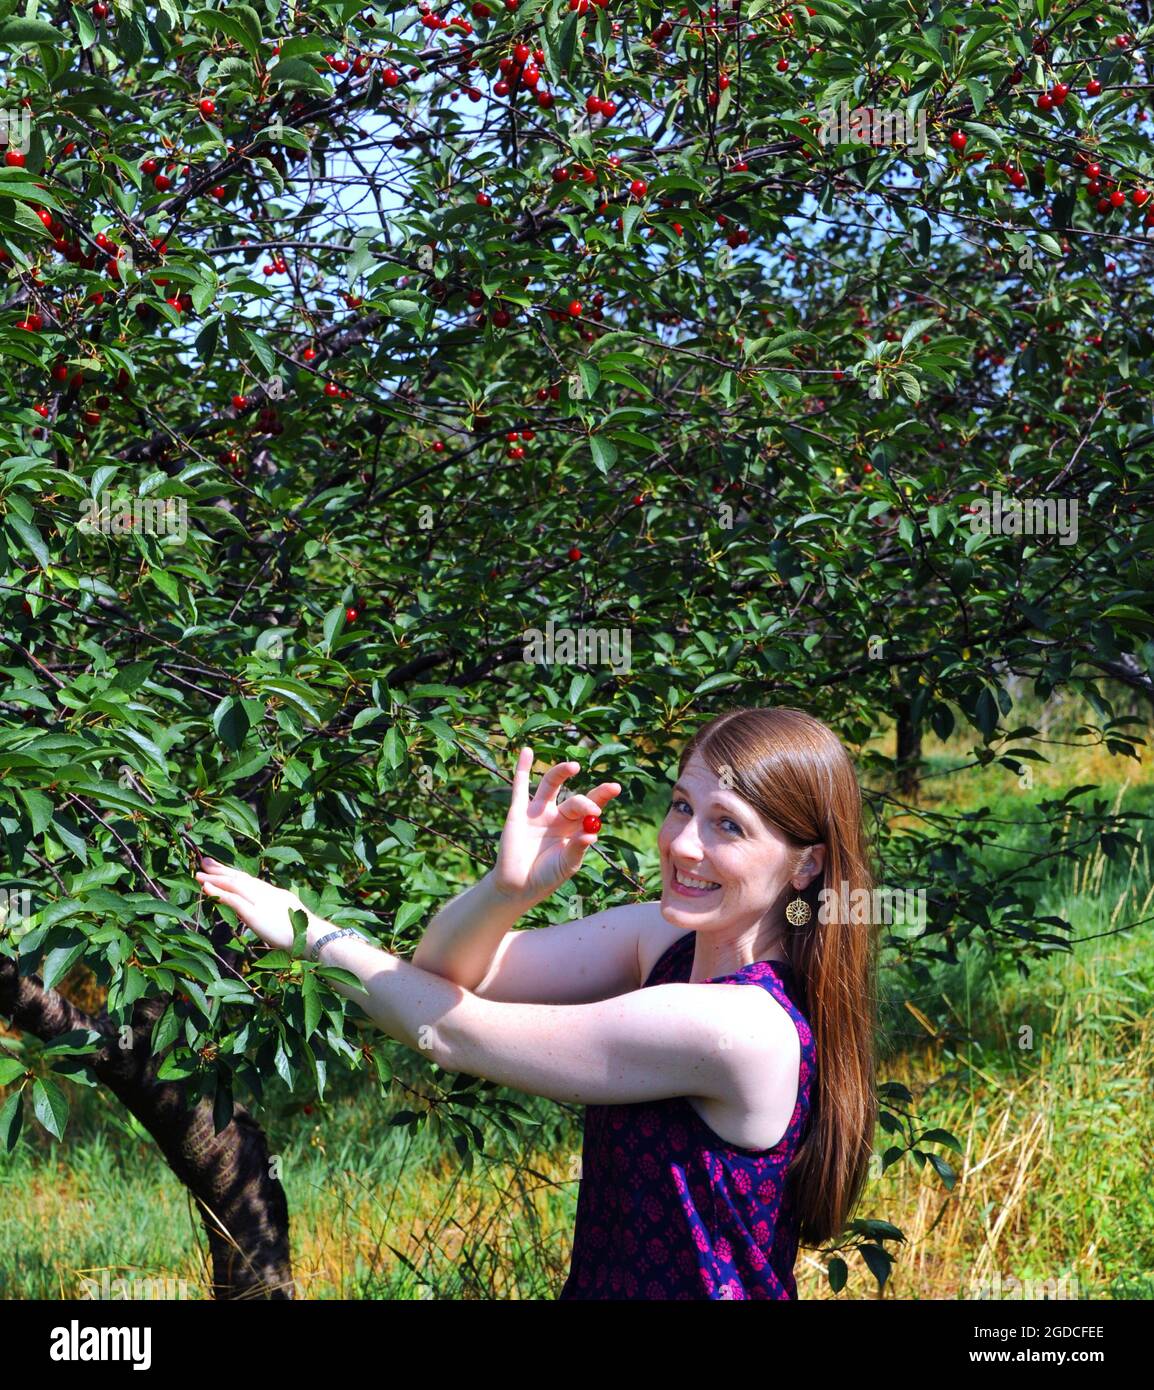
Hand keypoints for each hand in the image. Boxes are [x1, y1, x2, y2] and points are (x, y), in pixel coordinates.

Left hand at [195, 857, 325, 951]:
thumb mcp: (286, 917)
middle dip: (221, 869)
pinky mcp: (255, 914)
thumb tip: (256, 915)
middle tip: (204, 861)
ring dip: (215, 878)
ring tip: (199, 873)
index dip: (233, 873)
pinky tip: (206, 888)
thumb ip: (271, 912)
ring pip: (234, 885)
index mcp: (274, 894)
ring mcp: (260, 902)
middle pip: (240, 877)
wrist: (313, 938)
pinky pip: (234, 900)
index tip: (220, 868)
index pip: (249, 881)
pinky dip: (219, 892)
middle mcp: (266, 893)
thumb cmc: (303, 934)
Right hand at [492, 748, 620, 903]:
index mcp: (574, 829)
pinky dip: (522, 769)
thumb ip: (577, 848)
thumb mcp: (567, 865)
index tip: (615, 788)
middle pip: (575, 800)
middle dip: (586, 801)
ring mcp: (538, 813)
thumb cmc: (546, 877)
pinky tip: (527, 751)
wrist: (518, 886)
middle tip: (594, 808)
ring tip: (574, 767)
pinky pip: (520, 787)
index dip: (603, 796)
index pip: (592, 808)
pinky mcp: (518, 812)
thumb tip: (591, 832)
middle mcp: (558, 817)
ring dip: (562, 773)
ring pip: (550, 786)